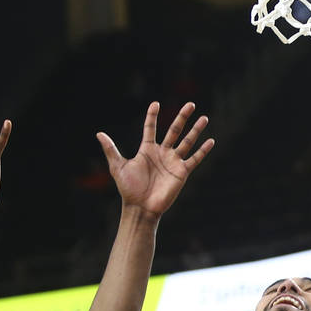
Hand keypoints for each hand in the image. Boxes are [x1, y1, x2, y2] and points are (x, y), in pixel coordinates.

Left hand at [97, 102, 213, 216]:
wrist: (140, 207)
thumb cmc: (128, 189)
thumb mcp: (118, 167)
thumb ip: (111, 150)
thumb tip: (99, 133)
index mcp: (147, 149)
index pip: (151, 128)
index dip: (152, 116)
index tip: (155, 104)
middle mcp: (162, 153)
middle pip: (174, 130)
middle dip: (182, 117)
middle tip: (190, 104)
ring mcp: (173, 162)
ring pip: (187, 142)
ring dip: (196, 130)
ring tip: (204, 117)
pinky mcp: (182, 172)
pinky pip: (194, 159)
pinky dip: (203, 150)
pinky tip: (211, 141)